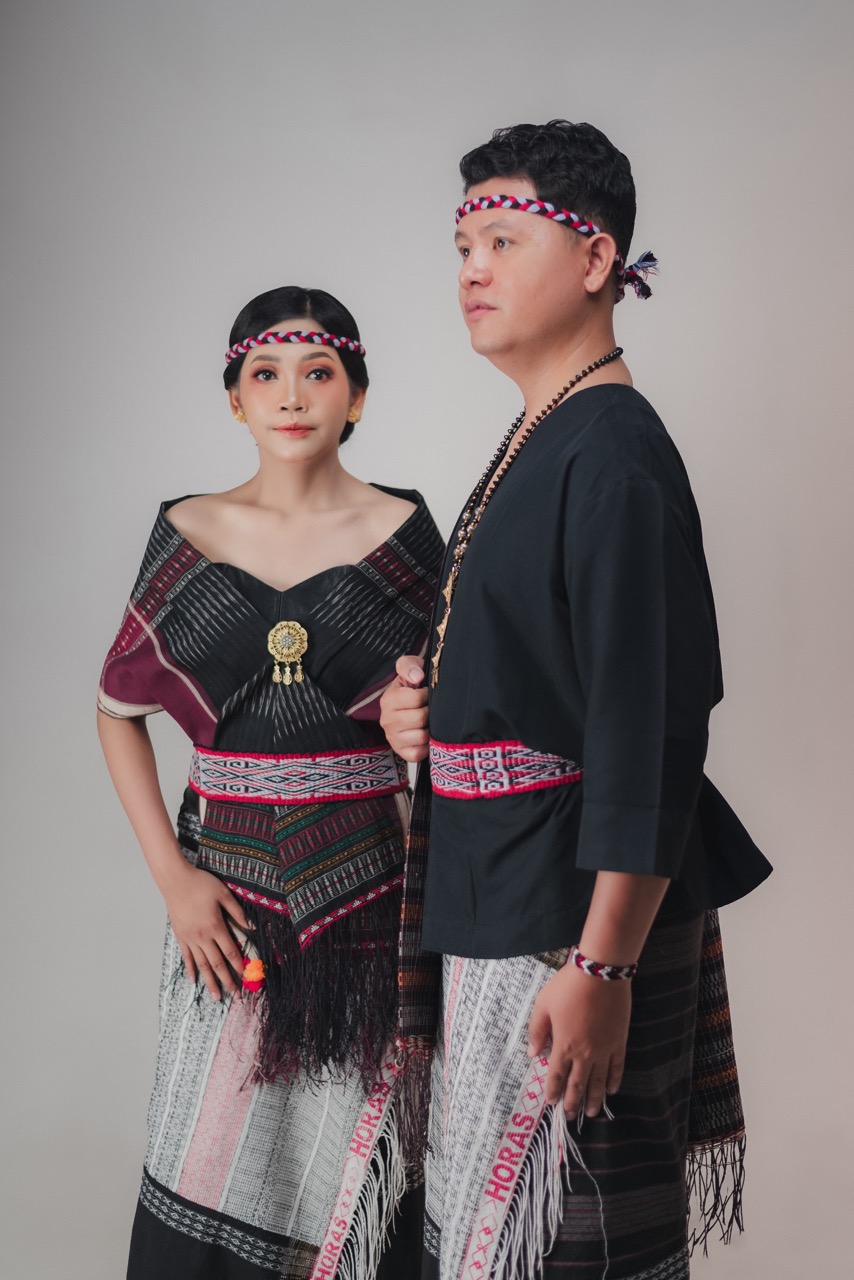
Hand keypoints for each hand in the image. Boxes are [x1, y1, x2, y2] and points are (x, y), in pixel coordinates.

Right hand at [160, 862, 250, 999]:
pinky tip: (195, 980)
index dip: (239, 967)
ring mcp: (190, 938)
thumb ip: (237, 912)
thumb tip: (251, 926)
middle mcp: (202, 937)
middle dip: (228, 981)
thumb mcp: (224, 894)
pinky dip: (191, 969)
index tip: (246, 979)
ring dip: (210, 982)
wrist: (175, 880)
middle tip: (235, 997)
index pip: (231, 952)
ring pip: (202, 965)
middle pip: (217, 964)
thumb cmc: (201, 884)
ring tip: (216, 997)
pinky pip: (187, 956)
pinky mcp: (180, 936)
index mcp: (215, 926)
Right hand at [380, 655, 428, 762]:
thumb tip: (417, 677)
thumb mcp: (409, 669)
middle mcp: (387, 721)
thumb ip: (409, 666)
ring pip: (422, 737)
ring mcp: (393, 739)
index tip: (425, 694)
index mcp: (388, 700)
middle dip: (430, 713)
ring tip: (428, 722)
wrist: (409, 707)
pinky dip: (426, 747)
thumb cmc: (412, 687)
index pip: (415, 699)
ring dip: (430, 729)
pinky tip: (426, 736)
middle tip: (428, 709)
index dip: (426, 695)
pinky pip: (418, 753)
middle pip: (420, 718)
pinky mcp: (401, 752)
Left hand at [527, 962, 630, 1120]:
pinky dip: (614, 1081)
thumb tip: (532, 1054)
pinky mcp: (619, 1042)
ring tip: (590, 1113)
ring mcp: (604, 1049)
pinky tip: (611, 1090)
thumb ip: (537, 1031)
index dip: (553, 1091)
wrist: (601, 973)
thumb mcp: (543, 1005)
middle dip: (572, 1102)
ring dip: (593, 1099)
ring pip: (598, 1082)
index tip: (550, 1103)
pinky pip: (617, 1067)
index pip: (556, 1075)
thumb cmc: (568, 987)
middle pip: (577, 1084)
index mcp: (563, 1045)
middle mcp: (585, 1053)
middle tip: (568, 1117)